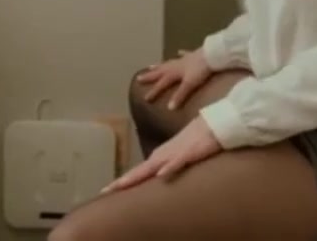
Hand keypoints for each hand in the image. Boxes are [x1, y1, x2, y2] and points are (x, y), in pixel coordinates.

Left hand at [102, 116, 221, 192]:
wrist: (213, 124)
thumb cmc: (195, 141)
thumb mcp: (178, 157)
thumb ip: (168, 167)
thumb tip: (159, 179)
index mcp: (159, 158)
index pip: (137, 172)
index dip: (122, 182)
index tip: (105, 191)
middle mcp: (162, 156)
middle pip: (138, 172)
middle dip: (121, 182)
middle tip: (104, 191)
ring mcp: (174, 154)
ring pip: (152, 167)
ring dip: (137, 176)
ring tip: (121, 185)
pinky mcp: (189, 153)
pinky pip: (178, 162)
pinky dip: (169, 168)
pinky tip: (161, 175)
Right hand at [136, 48, 212, 110]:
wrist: (212, 55)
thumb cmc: (200, 71)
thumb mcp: (190, 84)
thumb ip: (180, 95)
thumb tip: (169, 108)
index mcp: (174, 73)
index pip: (161, 84)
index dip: (154, 91)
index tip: (145, 98)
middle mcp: (175, 65)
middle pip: (160, 72)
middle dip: (150, 76)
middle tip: (139, 78)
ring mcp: (183, 60)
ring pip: (168, 63)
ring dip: (160, 65)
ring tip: (151, 66)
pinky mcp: (192, 55)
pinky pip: (183, 55)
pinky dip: (180, 54)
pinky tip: (178, 52)